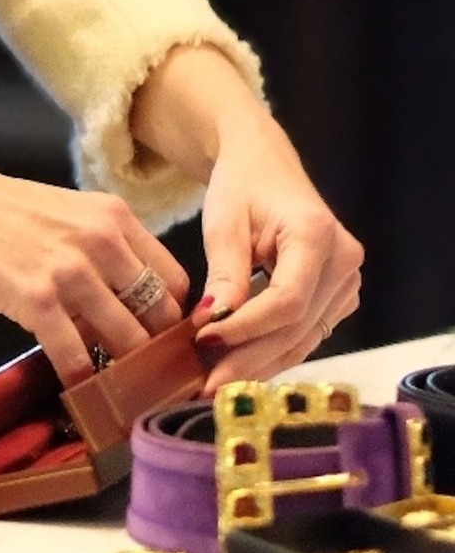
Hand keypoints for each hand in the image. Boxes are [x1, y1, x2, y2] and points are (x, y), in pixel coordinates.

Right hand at [0, 152, 189, 384]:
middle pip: (158, 313)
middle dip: (155, 349)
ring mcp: (71, 270)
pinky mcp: (36, 298)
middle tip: (145, 375)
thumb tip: (112, 305)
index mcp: (114, 217)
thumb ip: (95, 251)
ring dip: (124, 370)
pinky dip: (80, 377)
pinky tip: (77, 387)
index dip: (171, 317)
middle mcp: (103, 241)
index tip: (160, 340)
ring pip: (126, 338)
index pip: (172, 279)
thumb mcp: (60, 214)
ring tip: (119, 391)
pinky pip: (74, 353)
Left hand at [130, 46, 361, 383]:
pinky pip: (305, 335)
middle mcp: (344, 262)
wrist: (266, 168)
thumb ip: (224, 272)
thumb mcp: (224, 223)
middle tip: (205, 384)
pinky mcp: (339, 298)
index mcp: (316, 234)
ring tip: (215, 385)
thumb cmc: (242, 188)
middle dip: (248, 358)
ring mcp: (347, 283)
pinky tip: (238, 368)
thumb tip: (212, 322)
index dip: (247, 328)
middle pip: (296, 326)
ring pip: (302, 338)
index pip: (287, 300)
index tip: (204, 341)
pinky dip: (272, 353)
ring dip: (259, 364)